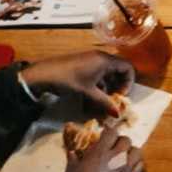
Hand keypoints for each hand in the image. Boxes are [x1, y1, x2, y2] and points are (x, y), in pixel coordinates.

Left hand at [15, 49, 132, 114]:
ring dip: (107, 88)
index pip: (127, 67)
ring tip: (101, 102)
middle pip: (118, 70)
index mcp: (105, 60)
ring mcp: (91, 60)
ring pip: (107, 74)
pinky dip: (97, 85)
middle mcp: (100, 57)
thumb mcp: (88, 92)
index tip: (121, 95)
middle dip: (117, 86)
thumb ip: (105, 102)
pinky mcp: (83, 64)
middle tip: (113, 100)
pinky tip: (91, 98)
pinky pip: (97, 74)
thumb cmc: (68, 80)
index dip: (128, 82)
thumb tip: (118, 114)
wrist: (43, 74)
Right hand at [58, 122, 145, 171]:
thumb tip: (72, 153)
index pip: (112, 132)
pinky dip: (136, 163)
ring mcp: (124, 170)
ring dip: (130, 151)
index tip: (106, 134)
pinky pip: (140, 166)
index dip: (109, 132)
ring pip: (137, 151)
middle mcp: (115, 158)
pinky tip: (128, 166)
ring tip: (122, 155)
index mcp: (99, 153)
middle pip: (126, 140)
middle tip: (113, 146)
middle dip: (119, 141)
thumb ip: (73, 159)